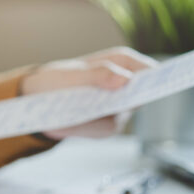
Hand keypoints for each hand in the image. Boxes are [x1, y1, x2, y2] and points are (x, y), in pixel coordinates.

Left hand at [20, 47, 156, 139]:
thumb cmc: (56, 78)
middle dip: (116, 106)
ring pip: (114, 120)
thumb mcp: (72, 74)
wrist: (36, 96)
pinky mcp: (105, 125)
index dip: (157, 82)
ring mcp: (118, 108)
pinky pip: (97, 131)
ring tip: (66, 117)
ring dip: (90, 122)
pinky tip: (62, 126)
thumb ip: (98, 74)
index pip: (150, 72)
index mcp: (123, 62)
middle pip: (136, 100)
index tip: (147, 91)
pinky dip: (80, 129)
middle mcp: (126, 86)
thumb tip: (126, 79)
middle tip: (94, 108)